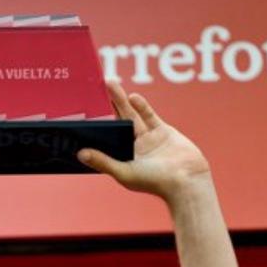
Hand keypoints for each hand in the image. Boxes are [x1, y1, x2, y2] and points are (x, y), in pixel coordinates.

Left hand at [78, 82, 212, 201]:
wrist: (187, 180)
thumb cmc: (155, 182)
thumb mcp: (124, 172)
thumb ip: (103, 161)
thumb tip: (80, 154)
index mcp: (123, 159)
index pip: (107, 139)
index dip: (97, 125)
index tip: (85, 111)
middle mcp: (135, 148)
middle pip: (117, 123)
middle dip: (107, 106)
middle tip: (96, 89)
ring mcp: (149, 139)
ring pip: (132, 115)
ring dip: (121, 100)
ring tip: (110, 84)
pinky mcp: (163, 131)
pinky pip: (149, 115)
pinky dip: (141, 106)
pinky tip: (132, 96)